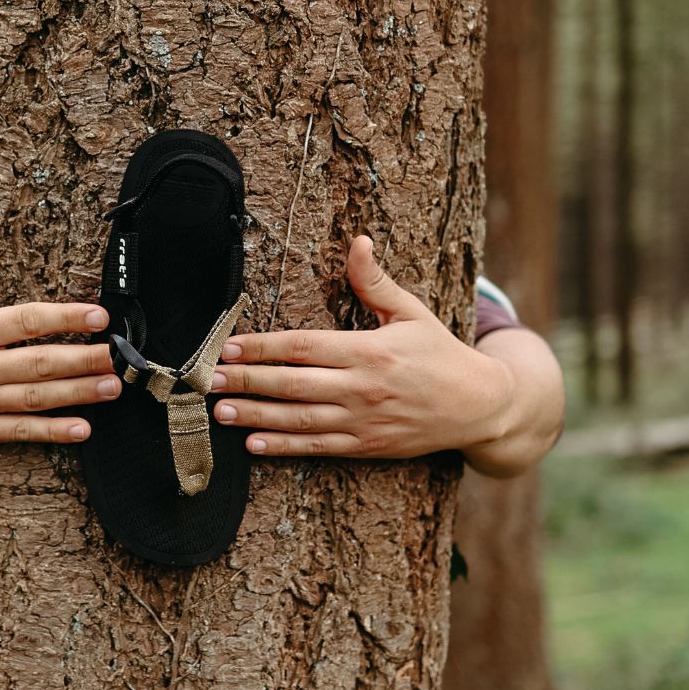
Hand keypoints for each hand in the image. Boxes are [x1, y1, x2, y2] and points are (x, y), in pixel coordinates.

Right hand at [0, 213, 119, 452]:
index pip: (24, 320)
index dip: (65, 317)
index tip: (100, 315)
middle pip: (39, 361)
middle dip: (85, 358)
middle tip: (121, 355)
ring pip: (35, 398)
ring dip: (78, 393)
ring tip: (113, 387)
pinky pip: (17, 433)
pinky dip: (51, 432)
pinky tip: (83, 429)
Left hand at [210, 235, 514, 459]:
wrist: (480, 406)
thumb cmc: (440, 353)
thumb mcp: (411, 312)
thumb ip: (375, 282)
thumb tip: (357, 241)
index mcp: (369, 350)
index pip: (304, 346)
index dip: (263, 347)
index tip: (229, 346)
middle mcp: (363, 387)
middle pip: (293, 384)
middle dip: (247, 382)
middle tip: (208, 380)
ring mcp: (363, 421)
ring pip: (299, 420)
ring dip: (256, 416)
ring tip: (220, 412)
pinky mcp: (367, 446)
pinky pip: (318, 448)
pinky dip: (284, 448)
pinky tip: (253, 443)